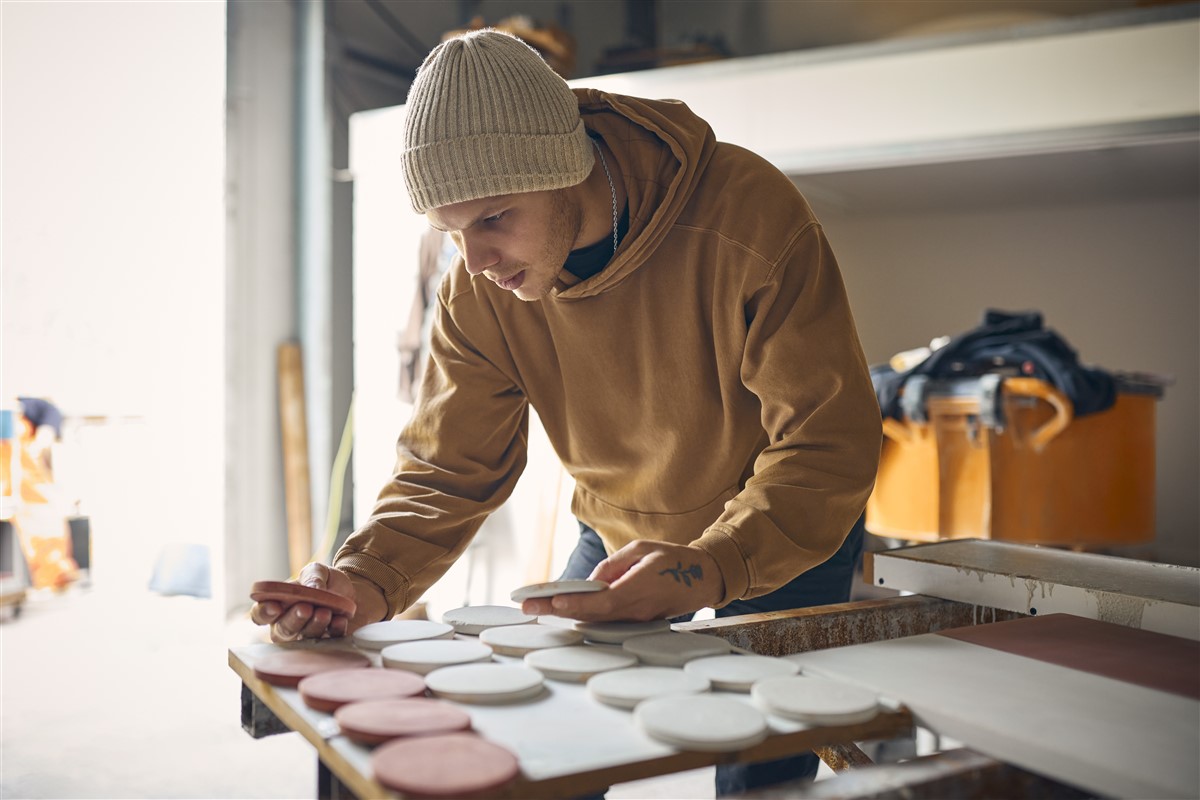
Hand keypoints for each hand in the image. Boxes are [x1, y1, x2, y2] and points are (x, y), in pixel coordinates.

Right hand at [249, 563, 386, 642]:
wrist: (355, 590)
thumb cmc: (326, 581)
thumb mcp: (318, 570)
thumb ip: (313, 576)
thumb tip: (312, 588)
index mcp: (278, 606)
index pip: (261, 615)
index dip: (264, 613)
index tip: (274, 607)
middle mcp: (288, 625)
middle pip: (282, 630)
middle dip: (293, 620)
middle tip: (305, 608)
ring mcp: (308, 636)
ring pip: (304, 638)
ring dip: (313, 625)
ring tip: (324, 612)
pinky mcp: (330, 641)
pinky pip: (330, 640)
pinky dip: (334, 630)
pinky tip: (340, 620)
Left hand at [521, 541, 723, 621]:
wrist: (703, 578)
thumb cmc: (672, 559)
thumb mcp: (642, 549)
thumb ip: (613, 565)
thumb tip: (591, 582)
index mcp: (639, 588)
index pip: (601, 602)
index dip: (575, 603)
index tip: (550, 601)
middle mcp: (636, 610)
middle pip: (591, 616)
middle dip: (557, 610)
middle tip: (527, 608)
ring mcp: (636, 619)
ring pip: (594, 620)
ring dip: (564, 614)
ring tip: (535, 607)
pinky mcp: (636, 621)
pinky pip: (604, 619)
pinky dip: (581, 615)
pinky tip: (560, 609)